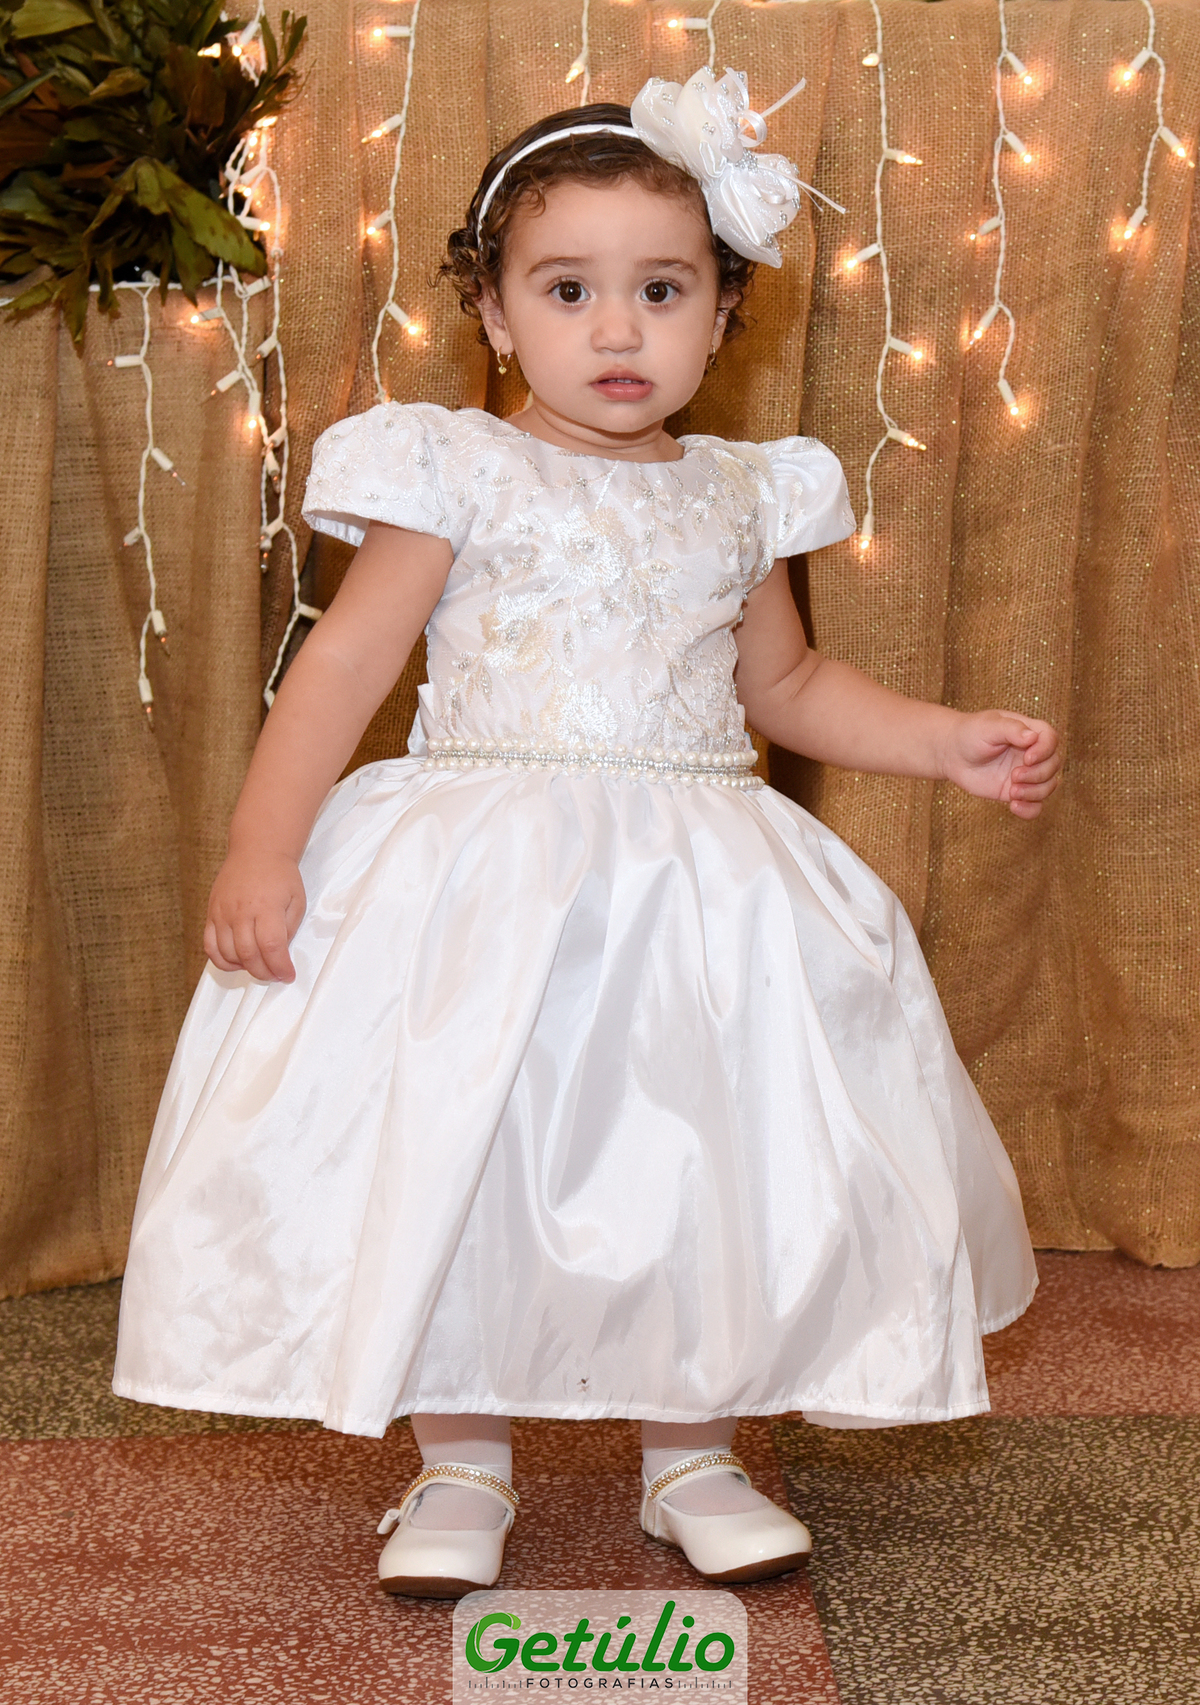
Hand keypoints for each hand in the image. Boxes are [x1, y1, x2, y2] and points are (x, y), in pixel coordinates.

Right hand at [203, 850, 306, 981]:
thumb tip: (280, 954)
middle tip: (275, 975)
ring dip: (245, 968)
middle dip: (264, 973)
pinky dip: (222, 961)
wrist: (256, 852)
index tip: (287, 975)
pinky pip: (210, 946)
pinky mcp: (211, 914)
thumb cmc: (279, 874)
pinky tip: (236, 961)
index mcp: (266, 907)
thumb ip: (289, 929)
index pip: (271, 947)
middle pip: (249, 955)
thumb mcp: (297, 900)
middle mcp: (241, 912)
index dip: (280, 967)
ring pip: (228, 954)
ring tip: (259, 965)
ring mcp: (223, 913)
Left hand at [942, 709, 1061, 818]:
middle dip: (1038, 774)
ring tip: (1012, 792)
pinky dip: (1030, 810)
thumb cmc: (970, 734)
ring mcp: (1026, 774)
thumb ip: (1011, 729)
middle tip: (1014, 776)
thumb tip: (1032, 737)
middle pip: (1053, 765)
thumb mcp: (988, 726)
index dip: (1045, 751)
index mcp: (1030, 732)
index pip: (1051, 739)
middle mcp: (1033, 753)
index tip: (1027, 759)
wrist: (952, 754)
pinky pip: (1035, 806)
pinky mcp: (1017, 791)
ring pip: (1048, 786)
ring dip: (1034, 792)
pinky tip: (1014, 806)